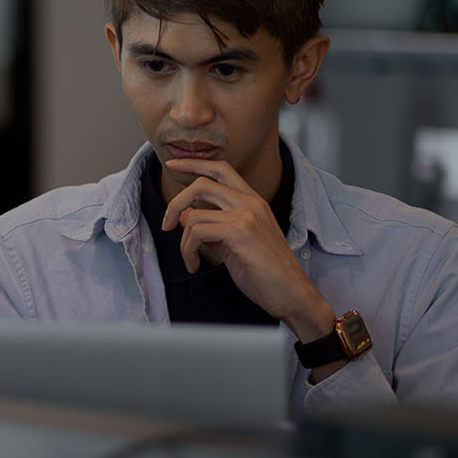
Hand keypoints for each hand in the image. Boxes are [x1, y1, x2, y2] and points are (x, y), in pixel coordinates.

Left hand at [161, 157, 336, 343]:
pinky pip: (197, 232)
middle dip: (175, 202)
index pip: (221, 169)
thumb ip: (212, 226)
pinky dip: (188, 250)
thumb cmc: (266, 273)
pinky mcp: (240, 232)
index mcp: (252, 202)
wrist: (291, 293)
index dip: (194, 164)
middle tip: (166, 225)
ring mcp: (246, 215)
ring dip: (184, 241)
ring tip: (191, 260)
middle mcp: (250, 203)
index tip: (172, 164)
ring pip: (194, 215)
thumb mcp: (233, 244)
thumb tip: (183, 215)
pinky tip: (195, 265)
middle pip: (202, 184)